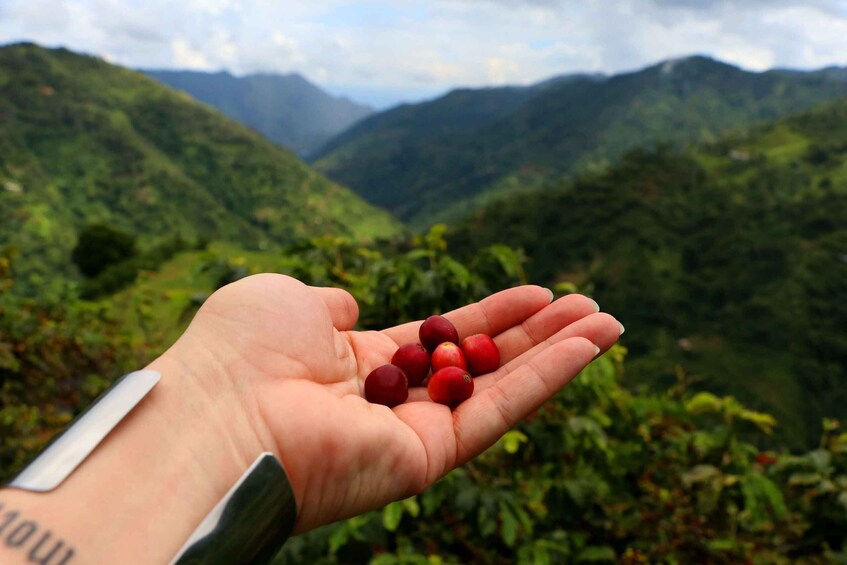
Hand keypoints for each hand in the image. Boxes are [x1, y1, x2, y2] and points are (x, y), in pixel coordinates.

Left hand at [172, 274, 622, 532]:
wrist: (218, 414)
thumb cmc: (240, 349)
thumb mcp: (288, 301)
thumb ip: (330, 304)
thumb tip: (353, 308)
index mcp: (357, 366)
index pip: (439, 339)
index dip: (488, 317)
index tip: (533, 293)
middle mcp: (391, 404)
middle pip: (481, 365)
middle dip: (535, 335)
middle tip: (588, 307)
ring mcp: (412, 435)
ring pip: (501, 390)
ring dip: (558, 355)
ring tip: (610, 322)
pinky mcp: (428, 460)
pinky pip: (501, 412)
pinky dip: (549, 378)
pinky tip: (591, 346)